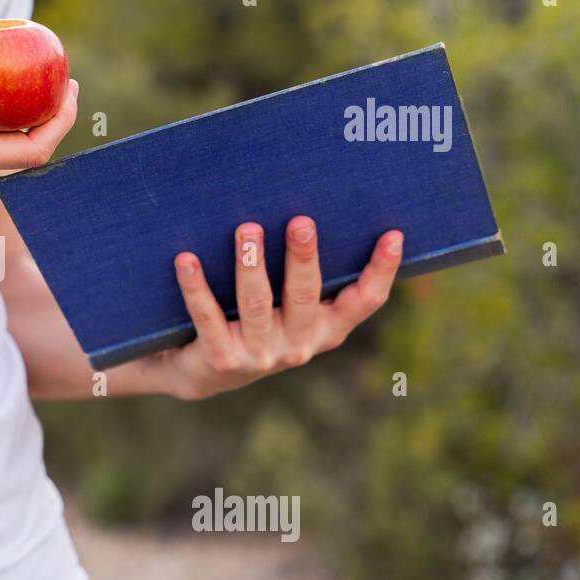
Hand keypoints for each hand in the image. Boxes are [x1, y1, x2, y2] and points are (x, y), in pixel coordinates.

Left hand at [138, 217, 402, 399]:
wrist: (201, 373)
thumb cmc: (253, 321)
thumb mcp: (287, 306)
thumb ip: (303, 274)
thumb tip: (310, 206)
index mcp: (325, 329)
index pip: (364, 302)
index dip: (381, 271)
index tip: (393, 235)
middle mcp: (299, 346)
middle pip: (305, 295)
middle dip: (303, 257)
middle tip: (302, 221)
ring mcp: (260, 355)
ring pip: (257, 303)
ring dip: (251, 265)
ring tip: (247, 229)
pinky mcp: (222, 359)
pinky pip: (208, 316)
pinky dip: (196, 286)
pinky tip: (186, 260)